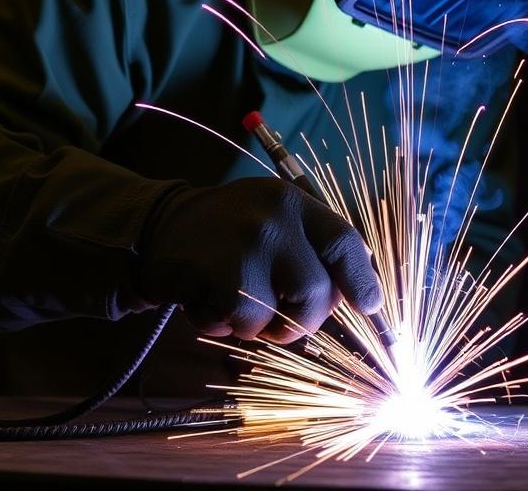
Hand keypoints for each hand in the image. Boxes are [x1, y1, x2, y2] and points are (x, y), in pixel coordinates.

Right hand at [137, 178, 381, 342]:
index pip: (345, 242)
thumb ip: (313, 246)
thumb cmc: (229, 230)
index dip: (361, 280)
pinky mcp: (215, 271)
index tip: (369, 305)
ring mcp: (245, 245)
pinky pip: (238, 324)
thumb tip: (360, 289)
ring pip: (276, 318)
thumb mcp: (274, 217)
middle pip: (317, 292)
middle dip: (305, 321)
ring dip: (256, 325)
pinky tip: (207, 299)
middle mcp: (275, 219)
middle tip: (285, 323)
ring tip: (233, 297)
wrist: (157, 223)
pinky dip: (224, 325)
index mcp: (294, 203)